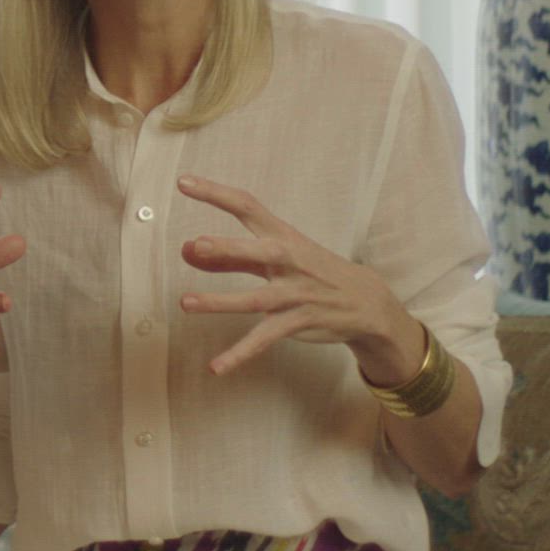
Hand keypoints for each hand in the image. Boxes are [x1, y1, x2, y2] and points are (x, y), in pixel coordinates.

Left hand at [177, 173, 415, 377]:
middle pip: (257, 252)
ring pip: (254, 300)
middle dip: (228, 249)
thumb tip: (186, 250)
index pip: (247, 207)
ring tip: (186, 303)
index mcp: (281, 235)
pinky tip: (217, 368)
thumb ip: (229, 256)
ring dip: (220, 302)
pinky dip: (239, 354)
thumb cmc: (310, 270)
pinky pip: (264, 339)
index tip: (184, 182)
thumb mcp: (275, 256)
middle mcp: (288, 261)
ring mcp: (295, 293)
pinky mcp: (298, 322)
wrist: (364, 300)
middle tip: (196, 245)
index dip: (215, 193)